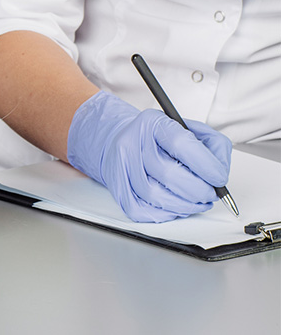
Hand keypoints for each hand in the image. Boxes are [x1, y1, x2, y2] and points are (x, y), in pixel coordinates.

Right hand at [67, 91, 231, 221]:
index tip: (219, 179)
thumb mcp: (187, 128)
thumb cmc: (157, 138)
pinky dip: (164, 214)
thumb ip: (211, 144)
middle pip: (168, 173)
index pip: (182, 144)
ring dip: (184, 205)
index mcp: (152, 123)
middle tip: (210, 194)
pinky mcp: (116, 187)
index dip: (206, 165)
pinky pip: (141, 210)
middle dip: (198, 190)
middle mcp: (131, 142)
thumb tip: (220, 171)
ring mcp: (120, 166)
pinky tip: (177, 207)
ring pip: (155, 196)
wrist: (119, 141)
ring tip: (197, 202)